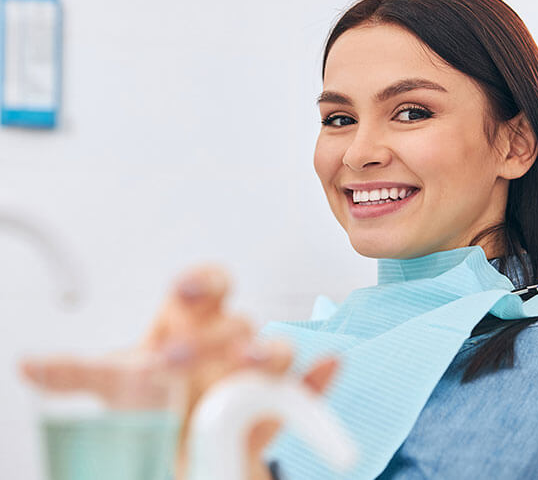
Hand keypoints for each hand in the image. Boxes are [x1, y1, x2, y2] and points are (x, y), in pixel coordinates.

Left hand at [19, 263, 339, 479]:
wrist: (180, 438)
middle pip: (235, 322)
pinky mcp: (277, 405)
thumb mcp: (117, 385)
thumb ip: (79, 372)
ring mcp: (254, 374)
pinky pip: (307, 389)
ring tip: (248, 367)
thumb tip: (29, 365)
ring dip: (267, 353)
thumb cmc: (156, 400)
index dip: (204, 281)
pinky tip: (326, 370)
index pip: (209, 286)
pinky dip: (320, 380)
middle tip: (176, 361)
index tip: (186, 289)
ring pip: (275, 351)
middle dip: (212, 337)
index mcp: (194, 322)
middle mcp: (228, 342)